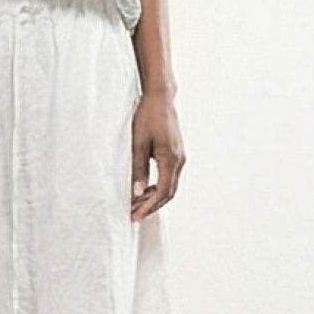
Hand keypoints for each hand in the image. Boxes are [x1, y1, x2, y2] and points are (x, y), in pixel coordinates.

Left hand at [131, 91, 184, 220]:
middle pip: (168, 192)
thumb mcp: (138, 143)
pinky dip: (157, 187)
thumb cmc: (147, 117)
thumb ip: (138, 169)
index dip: (149, 206)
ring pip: (169, 186)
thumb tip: (137, 193)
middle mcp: (179, 161)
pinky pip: (169, 177)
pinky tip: (144, 190)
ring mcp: (180, 157)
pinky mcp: (176, 153)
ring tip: (136, 205)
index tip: (136, 215)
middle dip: (151, 206)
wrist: (160, 98)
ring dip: (154, 197)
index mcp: (171, 159)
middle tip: (133, 214)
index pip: (162, 192)